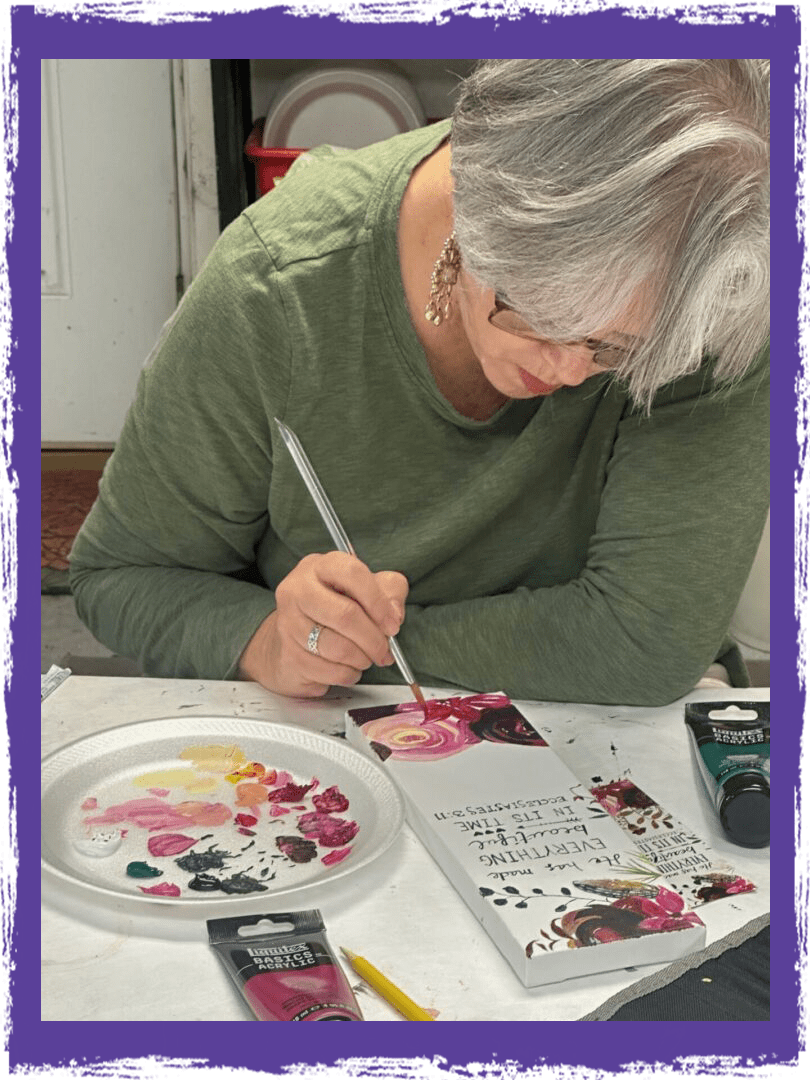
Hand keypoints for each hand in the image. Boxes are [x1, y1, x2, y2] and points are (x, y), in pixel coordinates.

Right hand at [238, 551, 408, 697]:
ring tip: (366, 658)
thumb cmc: (339, 607)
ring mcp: (288, 622)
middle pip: (345, 615)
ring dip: (362, 659)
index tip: (392, 624)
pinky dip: (347, 674)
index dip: (378, 601)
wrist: (297, 637)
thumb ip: (390, 591)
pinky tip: (349, 667)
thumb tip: (393, 615)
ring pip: (337, 648)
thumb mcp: (371, 588)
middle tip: (385, 651)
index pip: (352, 573)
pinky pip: (328, 670)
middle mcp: (298, 589)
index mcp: (321, 566)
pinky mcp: (287, 653)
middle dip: (374, 639)